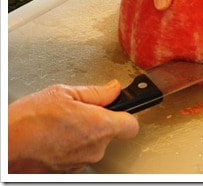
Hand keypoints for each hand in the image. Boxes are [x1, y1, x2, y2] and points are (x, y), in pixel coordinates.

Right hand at [8, 80, 138, 172]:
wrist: (5, 146)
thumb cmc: (28, 121)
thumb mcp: (63, 93)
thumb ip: (96, 92)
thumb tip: (113, 89)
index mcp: (100, 126)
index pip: (131, 125)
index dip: (126, 115)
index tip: (119, 108)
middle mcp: (95, 148)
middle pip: (110, 133)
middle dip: (98, 121)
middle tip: (77, 111)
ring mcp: (82, 162)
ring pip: (93, 145)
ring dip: (83, 134)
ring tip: (60, 124)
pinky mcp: (69, 172)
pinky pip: (79, 155)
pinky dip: (71, 146)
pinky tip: (55, 137)